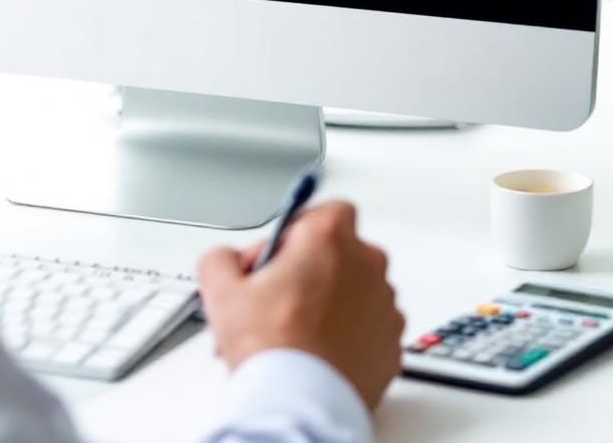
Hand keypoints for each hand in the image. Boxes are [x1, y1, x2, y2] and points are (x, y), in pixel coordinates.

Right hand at [197, 201, 403, 409]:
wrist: (300, 404)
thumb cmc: (272, 347)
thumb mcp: (221, 288)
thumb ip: (221, 257)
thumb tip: (227, 260)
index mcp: (329, 239)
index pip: (328, 209)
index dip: (300, 229)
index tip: (280, 252)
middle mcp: (366, 266)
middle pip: (341, 251)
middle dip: (312, 268)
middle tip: (279, 294)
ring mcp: (384, 307)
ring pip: (357, 289)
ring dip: (331, 301)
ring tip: (293, 329)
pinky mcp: (391, 344)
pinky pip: (370, 326)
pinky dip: (349, 333)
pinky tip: (316, 348)